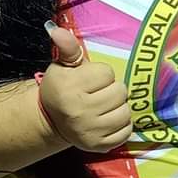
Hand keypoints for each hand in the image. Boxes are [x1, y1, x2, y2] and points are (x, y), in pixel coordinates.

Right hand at [38, 22, 131, 153]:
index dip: (101, 74)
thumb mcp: (63, 65)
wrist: (52, 121)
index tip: (90, 79)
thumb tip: (58, 29)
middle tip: (99, 92)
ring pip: (125, 112)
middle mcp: (79, 112)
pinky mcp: (99, 147)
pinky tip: (108, 120)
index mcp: (70, 88)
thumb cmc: (63, 87)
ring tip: (105, 106)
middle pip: (120, 92)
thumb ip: (67, 47)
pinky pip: (126, 131)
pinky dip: (122, 125)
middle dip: (112, 89)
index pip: (107, 73)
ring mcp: (90, 132)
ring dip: (119, 107)